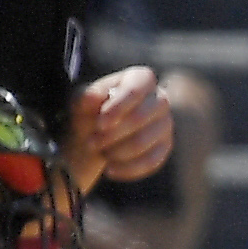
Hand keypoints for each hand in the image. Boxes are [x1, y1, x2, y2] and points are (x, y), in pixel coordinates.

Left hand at [66, 66, 171, 186]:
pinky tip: (110, 170)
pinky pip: (151, 162)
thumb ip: (88, 96)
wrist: (96, 135)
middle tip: (92, 143)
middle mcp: (159, 99)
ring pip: (144, 142)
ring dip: (117, 152)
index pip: (137, 89)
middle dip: (112, 134)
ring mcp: (166, 123)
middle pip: (141, 118)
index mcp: (141, 79)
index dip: (119, 107)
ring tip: (100, 154)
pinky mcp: (165, 146)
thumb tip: (94, 97)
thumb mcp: (82, 100)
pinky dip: (128, 168)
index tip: (100, 123)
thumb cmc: (90, 111)